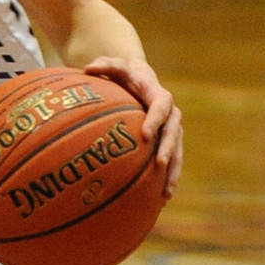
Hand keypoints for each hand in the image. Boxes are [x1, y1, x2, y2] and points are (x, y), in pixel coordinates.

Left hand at [83, 56, 181, 197]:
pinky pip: (171, 161)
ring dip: (172, 172)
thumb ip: (104, 64)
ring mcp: (171, 129)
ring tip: (165, 193)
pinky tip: (160, 200)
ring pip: (177, 152)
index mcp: (158, 95)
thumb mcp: (115, 65)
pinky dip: (167, 179)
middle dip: (168, 149)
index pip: (162, 106)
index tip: (146, 135)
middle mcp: (170, 113)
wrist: (141, 79)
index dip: (155, 120)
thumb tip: (88, 67)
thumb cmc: (124, 73)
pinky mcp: (167, 142)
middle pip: (173, 132)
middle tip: (158, 165)